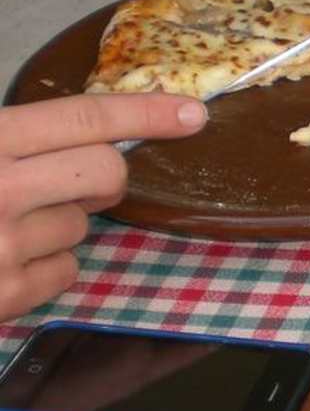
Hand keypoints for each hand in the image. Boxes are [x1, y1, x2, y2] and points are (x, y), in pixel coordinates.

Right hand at [0, 95, 207, 320]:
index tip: (191, 114)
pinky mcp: (5, 297)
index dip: (145, 114)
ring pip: (81, 225)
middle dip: (100, 176)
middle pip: (105, 173)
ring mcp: (2, 248)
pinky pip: (66, 271)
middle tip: (67, 180)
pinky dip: (43, 266)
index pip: (82, 118)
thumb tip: (87, 132)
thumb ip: (10, 139)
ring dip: (55, 223)